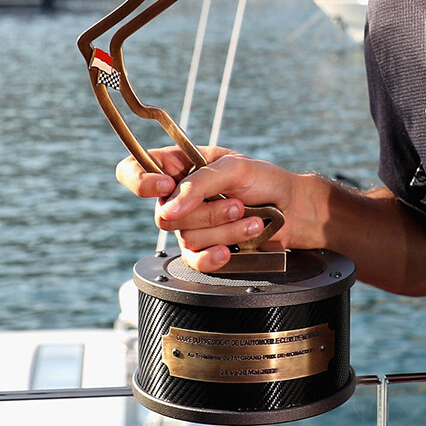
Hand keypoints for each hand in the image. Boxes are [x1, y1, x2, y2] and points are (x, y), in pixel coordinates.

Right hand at [115, 145, 304, 272]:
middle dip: (207, 211)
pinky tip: (230, 250)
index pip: (133, 169)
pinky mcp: (204, 250)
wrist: (292, 208)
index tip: (166, 185)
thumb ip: (199, 183)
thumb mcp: (234, 168)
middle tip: (236, 203)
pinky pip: (195, 260)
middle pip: (165, 214)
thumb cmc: (264, 179)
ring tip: (253, 219)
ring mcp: (190, 225)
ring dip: (225, 229)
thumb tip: (170, 206)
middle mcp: (178, 197)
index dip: (139, 179)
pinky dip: (214, 256)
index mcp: (178, 166)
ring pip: (187, 237)